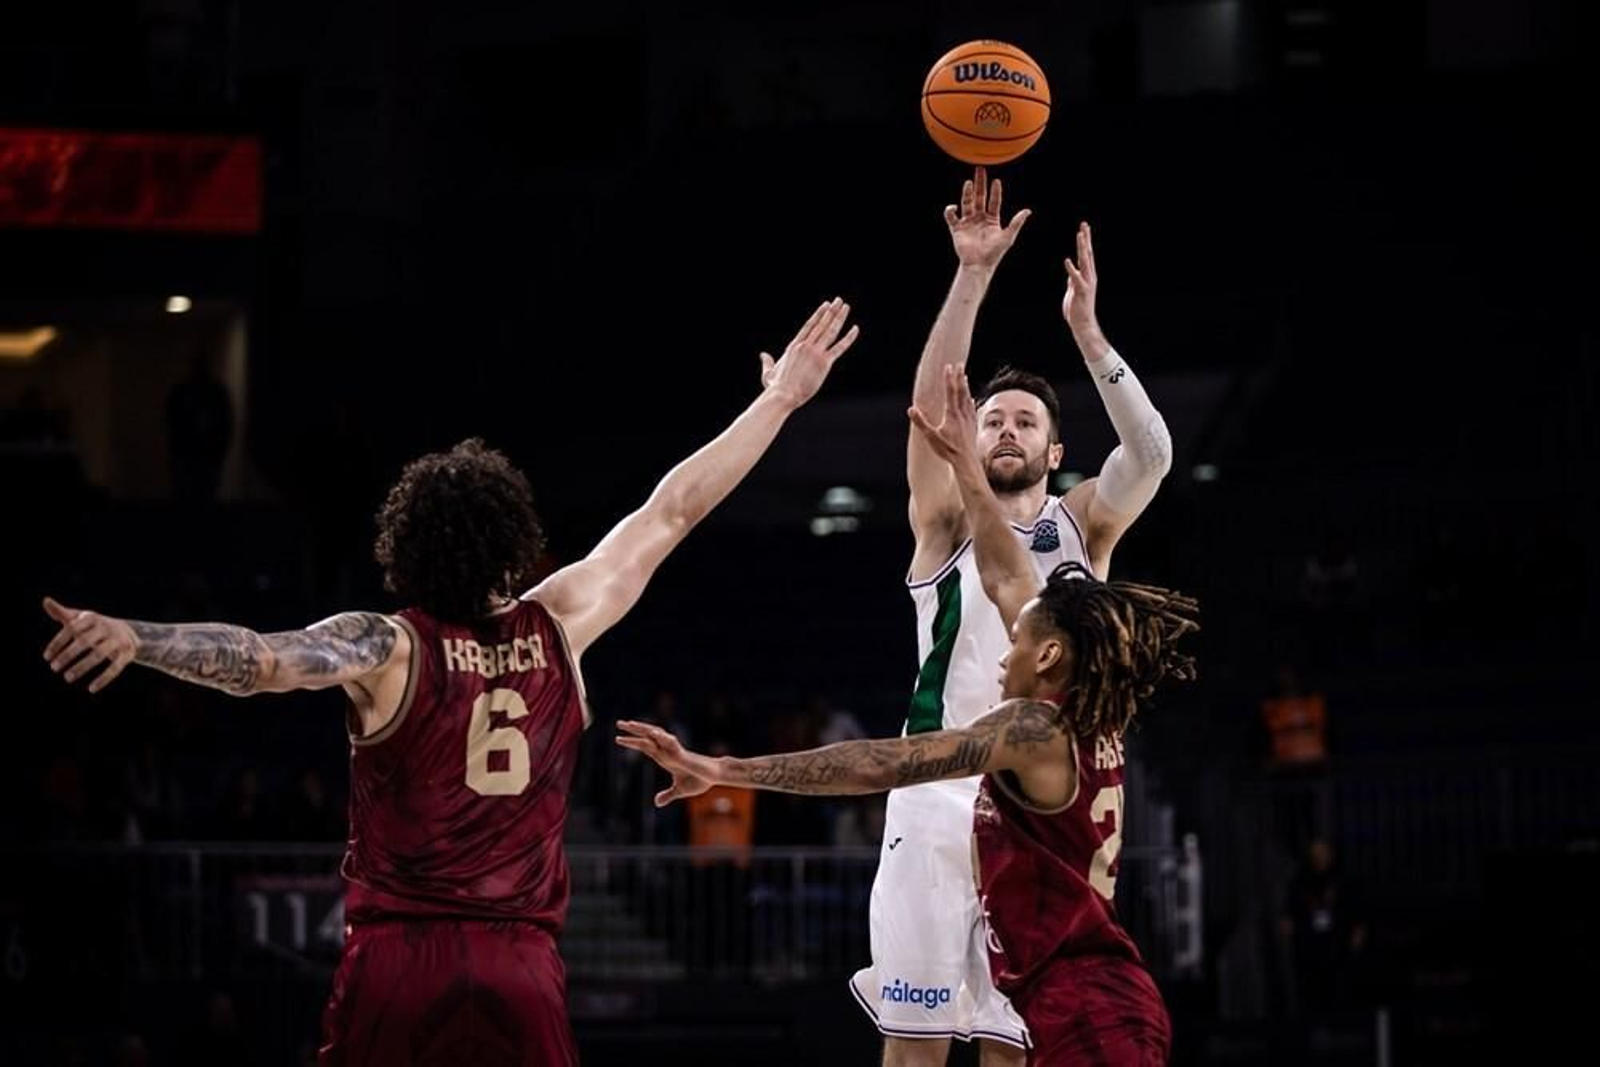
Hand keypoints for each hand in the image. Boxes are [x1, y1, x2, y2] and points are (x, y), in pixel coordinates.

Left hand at [42, 596, 137, 692]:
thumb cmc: (96, 627)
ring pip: (99, 655)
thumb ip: (63, 613)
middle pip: (85, 641)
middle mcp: (107, 627)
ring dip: (82, 667)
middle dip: (68, 655)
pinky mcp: (127, 654)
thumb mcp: (81, 619)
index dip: (58, 643)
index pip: (72, 629)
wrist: (128, 632)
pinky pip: (115, 668)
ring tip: (67, 678)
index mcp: (93, 618)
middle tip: (53, 668)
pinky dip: (103, 679)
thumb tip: (45, 601)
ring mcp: (118, 641)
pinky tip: (91, 689)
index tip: (46, 657)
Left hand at [615, 720, 719, 805]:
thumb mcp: (679, 790)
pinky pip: (671, 744)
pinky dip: (662, 738)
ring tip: (631, 724)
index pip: (645, 747)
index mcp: (664, 758)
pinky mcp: (683, 754)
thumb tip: (656, 803)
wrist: (715, 776)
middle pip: (647, 737)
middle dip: (634, 730)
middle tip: (619, 723)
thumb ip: (668, 795)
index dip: (632, 742)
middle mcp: (667, 752)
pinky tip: (653, 733)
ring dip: (644, 729)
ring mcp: (674, 751)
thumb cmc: (699, 780)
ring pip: (656, 737)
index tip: (618, 738)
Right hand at [758, 297, 859, 408]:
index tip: (825, 305)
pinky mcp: (824, 362)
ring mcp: (815, 352)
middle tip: (839, 301)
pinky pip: (839, 347)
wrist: (782, 395)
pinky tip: (855, 329)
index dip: (818, 314)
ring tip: (845, 307)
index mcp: (793, 346)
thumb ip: (767, 362)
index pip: (809, 326)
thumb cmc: (775, 387)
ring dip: (839, 317)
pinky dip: (848, 337)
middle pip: (821, 324)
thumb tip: (763, 355)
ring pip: (830, 331)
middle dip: (831, 311)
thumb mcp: (769, 372)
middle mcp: (805, 345)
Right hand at [908, 364, 979, 470]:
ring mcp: (969, 419)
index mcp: (952, 414)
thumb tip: (911, 409)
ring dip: (965, 386)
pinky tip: (971, 399)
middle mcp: (962, 414)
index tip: (948, 366)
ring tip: (965, 377)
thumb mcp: (931, 437)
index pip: (950, 392)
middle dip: (959, 377)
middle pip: (961, 391)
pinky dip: (970, 401)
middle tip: (960, 364)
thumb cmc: (948, 450)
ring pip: (967, 398)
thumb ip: (921, 422)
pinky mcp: (972, 425)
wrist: (966, 461)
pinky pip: (972, 409)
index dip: (949, 379)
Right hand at [945, 166, 1030, 269]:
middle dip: (980, 184)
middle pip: (979, 197)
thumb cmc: (994, 253)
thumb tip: (1028, 210)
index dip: (995, 191)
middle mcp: (979, 218)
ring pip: (966, 203)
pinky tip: (954, 207)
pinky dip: (950, 211)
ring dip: (967, 192)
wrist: (979, 265)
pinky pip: (951, 217)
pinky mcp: (957, 229)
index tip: (996, 180)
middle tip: (980, 170)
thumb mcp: (1008, 236)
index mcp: (992, 219)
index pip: (994, 202)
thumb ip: (1017, 222)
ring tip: (969, 182)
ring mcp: (968, 222)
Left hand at [1062, 221, 1100, 337]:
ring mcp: (1087, 283)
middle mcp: (1090, 276)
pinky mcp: (1081, 291)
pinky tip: (1067, 260)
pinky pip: (1076, 278)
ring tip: (1080, 235)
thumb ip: (1073, 279)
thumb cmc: (1077, 308)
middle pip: (1088, 254)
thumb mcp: (1074, 289)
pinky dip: (1071, 269)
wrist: (1082, 323)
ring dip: (1082, 248)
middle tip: (1084, 224)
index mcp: (1088, 275)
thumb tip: (1072, 270)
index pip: (1087, 254)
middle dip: (1086, 239)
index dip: (1085, 241)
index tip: (1083, 228)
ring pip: (1085, 262)